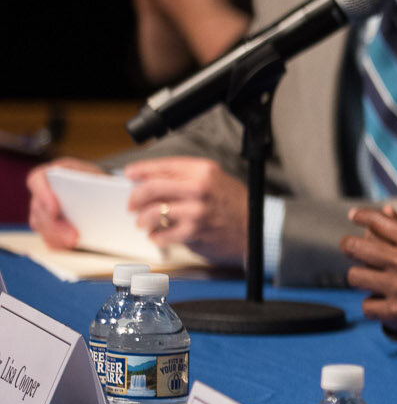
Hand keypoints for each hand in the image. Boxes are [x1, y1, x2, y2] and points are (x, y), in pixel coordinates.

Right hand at [26, 159, 103, 249]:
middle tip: (73, 237)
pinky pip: (46, 236)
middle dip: (55, 225)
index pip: (38, 179)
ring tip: (75, 243)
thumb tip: (107, 191)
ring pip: (41, 225)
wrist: (99, 191)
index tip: (55, 209)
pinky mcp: (47, 225)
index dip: (42, 194)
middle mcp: (43, 190)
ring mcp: (42, 209)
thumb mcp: (98, 176)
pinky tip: (71, 247)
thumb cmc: (96, 181)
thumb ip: (97, 181)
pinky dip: (58, 243)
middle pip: (39, 208)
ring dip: (57, 236)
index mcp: (54, 173)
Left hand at [120, 157, 247, 266]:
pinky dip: (156, 237)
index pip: (163, 166)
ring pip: (153, 212)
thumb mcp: (216, 181)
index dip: (141, 170)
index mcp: (203, 171)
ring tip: (145, 223)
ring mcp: (196, 210)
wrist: (259, 231)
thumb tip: (154, 180)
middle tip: (132, 205)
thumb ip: (188, 178)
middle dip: (136, 198)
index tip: (130, 174)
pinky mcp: (195, 232)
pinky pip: (163, 234)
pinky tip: (159, 236)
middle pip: (152, 188)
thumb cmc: (238, 207)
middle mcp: (199, 188)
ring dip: (143, 220)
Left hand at [342, 206, 396, 331]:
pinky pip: (367, 306)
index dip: (362, 216)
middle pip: (356, 247)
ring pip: (356, 276)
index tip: (355, 216)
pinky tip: (381, 300)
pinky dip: (372, 304)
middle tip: (351, 247)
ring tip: (369, 277)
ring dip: (361, 275)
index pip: (377, 222)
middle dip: (349, 244)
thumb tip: (394, 214)